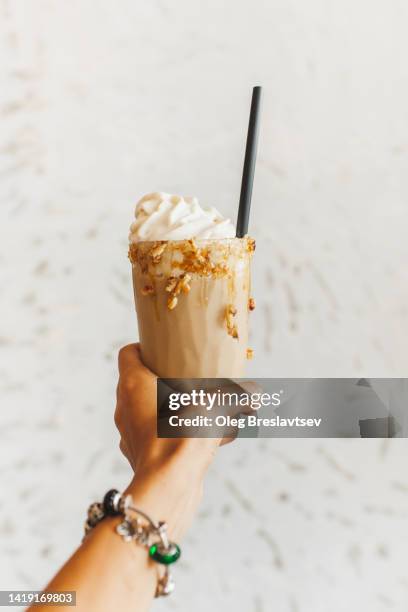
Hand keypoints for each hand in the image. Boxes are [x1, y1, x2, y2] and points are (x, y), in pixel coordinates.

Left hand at [114, 344, 218, 538]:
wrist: (168, 487)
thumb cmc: (183, 434)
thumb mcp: (216, 405)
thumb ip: (237, 395)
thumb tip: (257, 394)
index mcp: (133, 384)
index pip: (128, 353)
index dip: (144, 348)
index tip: (165, 352)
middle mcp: (125, 407)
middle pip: (139, 383)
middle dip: (164, 380)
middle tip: (188, 379)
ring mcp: (130, 434)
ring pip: (148, 412)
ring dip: (172, 409)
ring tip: (200, 411)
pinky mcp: (140, 458)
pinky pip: (159, 438)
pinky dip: (177, 435)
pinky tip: (202, 441)